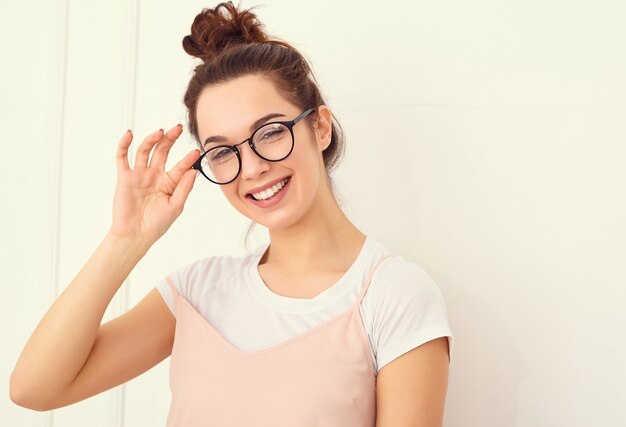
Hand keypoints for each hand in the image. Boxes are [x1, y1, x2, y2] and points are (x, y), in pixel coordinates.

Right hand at [109, 124, 200, 245]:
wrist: (135, 235)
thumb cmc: (157, 224)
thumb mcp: (176, 206)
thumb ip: (184, 188)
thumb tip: (193, 171)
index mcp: (170, 183)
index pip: (181, 166)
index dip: (188, 159)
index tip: (196, 152)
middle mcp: (155, 175)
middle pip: (163, 152)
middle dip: (170, 140)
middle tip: (178, 129)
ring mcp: (140, 175)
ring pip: (145, 151)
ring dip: (152, 140)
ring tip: (160, 132)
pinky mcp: (125, 177)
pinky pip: (123, 157)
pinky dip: (124, 145)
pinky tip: (130, 135)